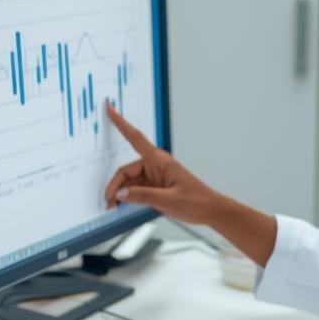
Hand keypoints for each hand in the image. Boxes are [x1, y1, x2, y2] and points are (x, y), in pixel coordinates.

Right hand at [103, 102, 278, 265]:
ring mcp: (155, 176)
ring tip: (113, 207)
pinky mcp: (155, 187)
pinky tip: (122, 206)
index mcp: (160, 161)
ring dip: (120, 194)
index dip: (120, 123)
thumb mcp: (168, 200)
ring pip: (130, 181)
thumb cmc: (196, 201)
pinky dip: (128, 197)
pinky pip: (136, 188)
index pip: (135, 138)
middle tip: (108, 202)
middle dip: (115, 186)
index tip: (110, 109)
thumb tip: (121, 194)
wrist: (210, 210)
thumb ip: (142, 196)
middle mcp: (156, 165)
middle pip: (127, 171)